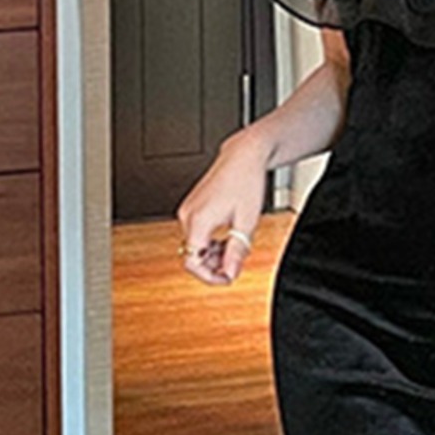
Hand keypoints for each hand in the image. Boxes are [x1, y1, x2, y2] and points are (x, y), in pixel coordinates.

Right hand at [175, 125, 270, 285]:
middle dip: (214, 264)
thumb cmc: (246, 181)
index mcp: (199, 220)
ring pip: (194, 245)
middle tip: (236, 262)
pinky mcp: (192, 207)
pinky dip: (210, 241)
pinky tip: (227, 237)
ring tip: (235, 246)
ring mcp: (188, 210)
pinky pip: (196, 233)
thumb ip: (237, 251)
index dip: (210, 276)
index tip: (227, 278)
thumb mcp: (247, 222)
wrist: (244, 157)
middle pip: (192, 255)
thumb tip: (231, 273)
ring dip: (213, 253)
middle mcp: (188, 215)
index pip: (192, 262)